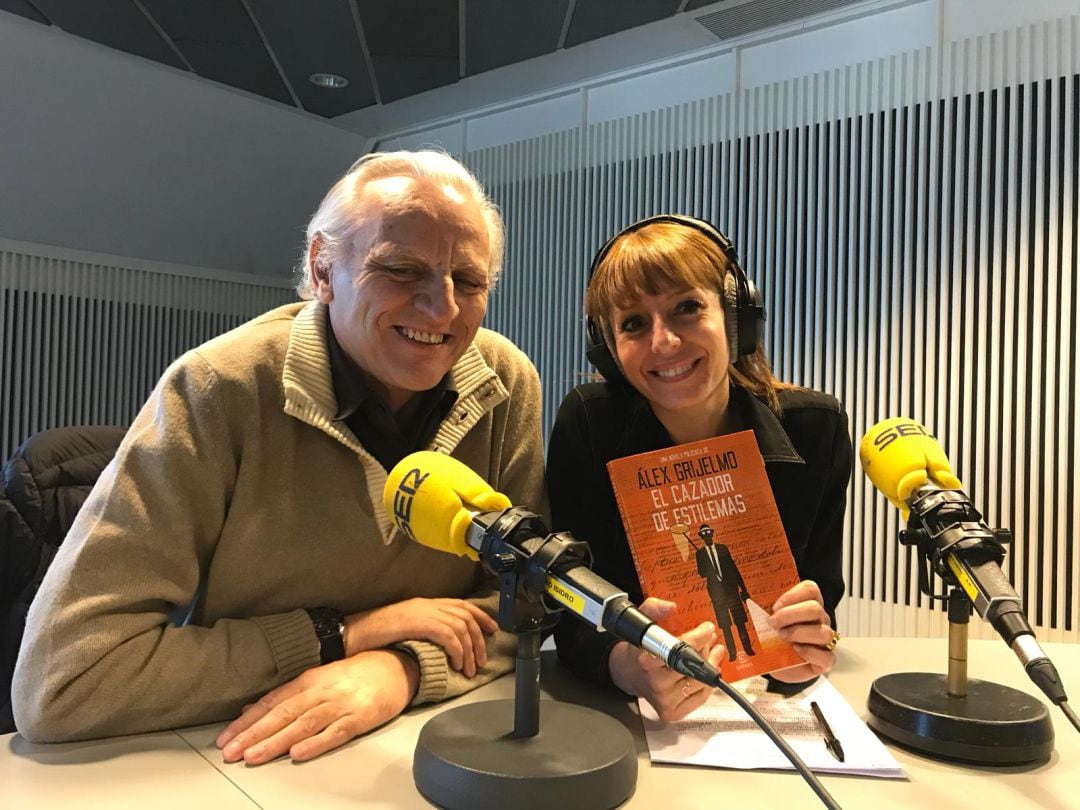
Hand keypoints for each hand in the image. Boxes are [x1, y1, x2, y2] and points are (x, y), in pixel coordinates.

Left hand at [216, 649, 419, 764]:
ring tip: (253, 756)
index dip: (246, 721)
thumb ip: (286, 696)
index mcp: (307, 681)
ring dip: (276, 741)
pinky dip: (315, 744)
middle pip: (282, 714)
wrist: (395, 666)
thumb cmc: (354, 675)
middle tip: (230, 752)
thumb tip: (251, 709)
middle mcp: (320, 691)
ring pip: (303, 725)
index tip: (225, 738)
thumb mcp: (317, 679)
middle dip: (254, 734)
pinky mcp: (360, 718)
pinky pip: (335, 733)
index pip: (270, 702)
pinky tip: (298, 754)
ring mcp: (340, 705)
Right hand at [344, 597, 497, 676]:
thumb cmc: (374, 635)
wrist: (354, 632)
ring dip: (469, 650)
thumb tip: (444, 646)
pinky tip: (456, 663)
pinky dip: (457, 650)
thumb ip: (425, 631)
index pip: (461, 605)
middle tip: (481, 660)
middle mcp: (427, 604)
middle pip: (465, 616)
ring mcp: (423, 612)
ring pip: (460, 627)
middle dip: (478, 640)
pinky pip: (448, 635)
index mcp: (425, 604)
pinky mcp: (419, 622)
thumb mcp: (405, 629)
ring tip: (468, 669)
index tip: (493, 629)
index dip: (481, 616)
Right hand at [607, 598, 725, 721]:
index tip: (707, 629)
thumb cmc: (637, 649)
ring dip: (710, 664)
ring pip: (700, 682)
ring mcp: (664, 700)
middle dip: (705, 650)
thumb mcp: (641, 623)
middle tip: (709, 640)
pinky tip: (706, 670)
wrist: (627, 674)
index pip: (679, 649)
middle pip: (693, 666)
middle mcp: (655, 682)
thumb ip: (653, 609)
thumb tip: (670, 607)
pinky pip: (700, 697)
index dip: (698, 637)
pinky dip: (706, 683)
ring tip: (711, 652)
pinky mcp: (672, 712)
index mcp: (646, 660)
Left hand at [767, 580, 835, 682]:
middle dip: (790, 614)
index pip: (810, 589)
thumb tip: (743, 597)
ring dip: (799, 633)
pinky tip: (796, 651)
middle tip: (773, 622)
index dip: (793, 595)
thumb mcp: (764, 618)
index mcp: (806, 604)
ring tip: (781, 637)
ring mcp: (823, 641)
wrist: (772, 662)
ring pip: (824, 632)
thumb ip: (760, 606)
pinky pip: (827, 657)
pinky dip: (810, 653)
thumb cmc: (771, 637)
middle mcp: (818, 621)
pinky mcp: (823, 661)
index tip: (775, 606)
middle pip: (815, 609)